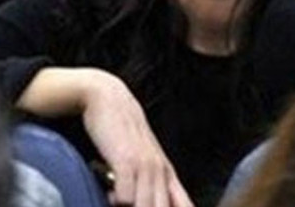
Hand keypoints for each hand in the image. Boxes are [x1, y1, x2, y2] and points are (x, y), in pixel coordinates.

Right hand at [79, 69, 192, 206]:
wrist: (109, 98)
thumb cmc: (123, 133)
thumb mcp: (144, 158)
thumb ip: (153, 182)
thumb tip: (153, 200)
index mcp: (167, 173)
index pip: (185, 205)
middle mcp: (160, 171)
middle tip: (132, 201)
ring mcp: (145, 166)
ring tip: (118, 198)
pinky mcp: (126, 161)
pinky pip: (125, 198)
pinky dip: (116, 200)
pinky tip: (109, 191)